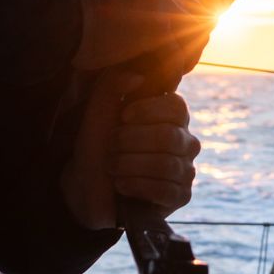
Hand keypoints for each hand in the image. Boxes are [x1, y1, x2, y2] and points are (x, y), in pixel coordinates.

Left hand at [60, 72, 200, 230]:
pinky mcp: (181, 196)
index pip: (177, 107)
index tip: (123, 117)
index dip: (149, 110)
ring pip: (167, 164)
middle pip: (169, 137)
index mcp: (171, 117)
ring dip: (130, 165)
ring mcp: (185, 169)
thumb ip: (113, 86)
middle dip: (131, 142)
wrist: (87, 187)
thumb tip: (137, 77)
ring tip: (112, 167)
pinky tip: (121, 185)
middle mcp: (184, 141)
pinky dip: (138, 186)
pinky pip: (168, 190)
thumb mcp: (98, 112)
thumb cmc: (97, 146)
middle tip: (111, 148)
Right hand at [73, 0, 214, 71]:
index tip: (170, 62)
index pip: (195, 13)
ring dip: (181, 64)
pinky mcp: (161, 21)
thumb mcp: (132, 17)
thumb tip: (195, 46)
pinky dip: (167, 73)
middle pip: (202, 25)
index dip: (187, 41)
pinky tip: (151, 81)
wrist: (62, 27)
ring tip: (160, 78)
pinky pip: (178, 56)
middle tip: (168, 73)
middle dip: (189, 52)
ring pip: (195, 41)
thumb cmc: (91, 32)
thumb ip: (160, 23)